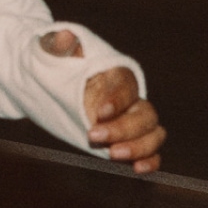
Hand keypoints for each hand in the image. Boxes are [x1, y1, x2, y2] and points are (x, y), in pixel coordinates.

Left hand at [40, 29, 165, 172]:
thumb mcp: (55, 53)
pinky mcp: (127, 141)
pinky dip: (150, 161)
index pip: (127, 88)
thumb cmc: (60, 66)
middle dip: (123, 128)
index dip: (118, 100)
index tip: (99, 112)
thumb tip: (63, 37)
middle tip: (93, 135)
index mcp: (118, 75)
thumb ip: (60, 46)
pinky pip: (150, 151)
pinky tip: (137, 170)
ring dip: (138, 147)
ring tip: (112, 154)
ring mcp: (131, 121)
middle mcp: (131, 99)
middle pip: (145, 114)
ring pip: (152, 133)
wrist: (56, 87)